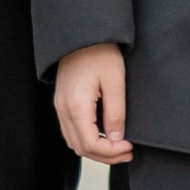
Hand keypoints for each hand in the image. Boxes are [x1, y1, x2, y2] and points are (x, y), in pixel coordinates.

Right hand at [54, 43, 132, 160]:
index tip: (129, 146)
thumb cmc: (100, 52)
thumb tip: (117, 139)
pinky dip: (87, 139)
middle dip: (106, 156)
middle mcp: (63, 109)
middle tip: (128, 152)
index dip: (111, 152)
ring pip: (74, 142)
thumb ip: (116, 113)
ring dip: (96, 149)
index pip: (91, 144)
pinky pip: (71, 131)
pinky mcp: (62, 102)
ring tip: (118, 147)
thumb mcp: (115, 81)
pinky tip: (104, 135)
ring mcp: (60, 106)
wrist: (82, 34)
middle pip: (81, 148)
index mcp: (76, 105)